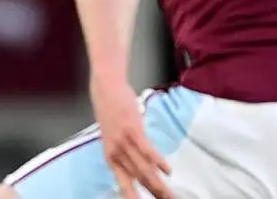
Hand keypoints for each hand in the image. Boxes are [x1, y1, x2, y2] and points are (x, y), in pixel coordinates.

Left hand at [90, 79, 171, 198]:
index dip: (134, 198)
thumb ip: (126, 156)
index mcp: (111, 159)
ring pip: (144, 170)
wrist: (105, 88)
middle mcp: (116, 154)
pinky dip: (159, 162)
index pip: (124, 186)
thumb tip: (143, 169)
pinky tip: (168, 171)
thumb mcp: (114, 139)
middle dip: (154, 194)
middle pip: (138, 181)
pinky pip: (147, 150)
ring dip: (159, 185)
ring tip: (170, 196)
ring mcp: (123, 142)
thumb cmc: (112, 113)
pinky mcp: (132, 130)